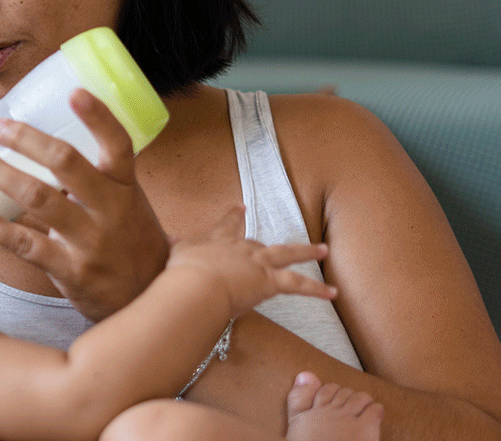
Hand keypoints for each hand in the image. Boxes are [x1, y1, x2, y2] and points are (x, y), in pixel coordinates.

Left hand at [0, 88, 170, 320]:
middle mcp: (111, 210)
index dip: (99, 118)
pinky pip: (25, 245)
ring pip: (39, 199)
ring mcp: (90, 242)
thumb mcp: (128, 202)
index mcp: (126, 186)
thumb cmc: (129, 240)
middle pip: (67, 164)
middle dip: (26, 140)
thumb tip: (42, 139)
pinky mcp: (71, 271)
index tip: (75, 93)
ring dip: (0, 173)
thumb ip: (94, 176)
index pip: (118, 144)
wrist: (147, 299)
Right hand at [168, 206, 334, 317]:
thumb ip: (177, 247)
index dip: (233, 217)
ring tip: (323, 250)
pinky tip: (332, 292)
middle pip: (262, 242)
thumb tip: (168, 239)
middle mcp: (242, 247)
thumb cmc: (183, 273)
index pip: (228, 225)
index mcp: (218, 240)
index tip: (239, 208)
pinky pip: (299, 285)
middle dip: (271, 242)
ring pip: (288, 254)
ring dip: (307, 252)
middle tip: (288, 238)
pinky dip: (317, 289)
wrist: (196, 285)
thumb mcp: (176, 255)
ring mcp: (259, 263)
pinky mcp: (270, 281)